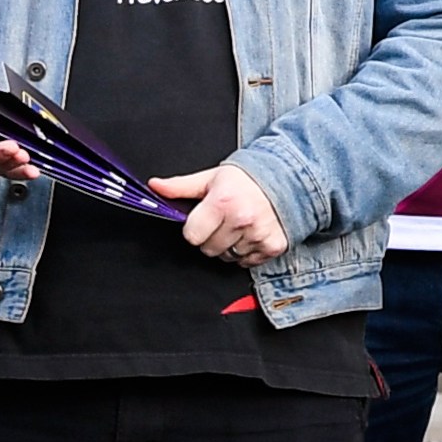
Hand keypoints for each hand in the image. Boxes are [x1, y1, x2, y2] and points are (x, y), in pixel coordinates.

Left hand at [156, 161, 294, 265]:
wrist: (287, 180)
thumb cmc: (246, 180)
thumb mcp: (211, 179)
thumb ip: (181, 186)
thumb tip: (155, 187)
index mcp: (222, 202)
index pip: (192, 236)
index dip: (195, 228)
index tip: (204, 220)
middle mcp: (241, 219)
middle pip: (208, 249)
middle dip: (212, 237)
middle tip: (223, 221)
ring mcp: (259, 235)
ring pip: (228, 257)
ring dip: (230, 246)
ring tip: (239, 227)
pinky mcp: (273, 246)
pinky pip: (247, 262)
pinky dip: (247, 252)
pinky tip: (251, 235)